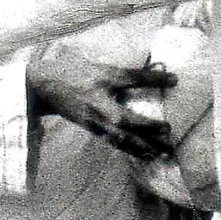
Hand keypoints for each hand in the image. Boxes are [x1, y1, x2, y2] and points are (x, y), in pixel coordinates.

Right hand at [26, 43, 175, 159]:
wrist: (45, 87)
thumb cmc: (72, 71)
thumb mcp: (98, 65)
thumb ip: (123, 70)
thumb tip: (155, 68)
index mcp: (102, 79)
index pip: (132, 78)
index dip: (154, 78)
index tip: (175, 80)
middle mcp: (99, 102)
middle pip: (128, 120)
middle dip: (149, 127)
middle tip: (169, 132)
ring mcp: (95, 119)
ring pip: (121, 137)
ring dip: (143, 145)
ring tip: (163, 152)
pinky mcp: (92, 129)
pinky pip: (115, 142)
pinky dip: (131, 150)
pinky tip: (146, 154)